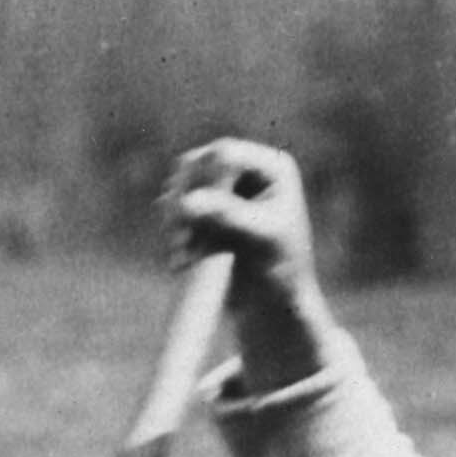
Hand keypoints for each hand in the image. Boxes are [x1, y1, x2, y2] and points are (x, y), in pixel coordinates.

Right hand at [163, 139, 334, 389]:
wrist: (274, 302)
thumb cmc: (282, 270)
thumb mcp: (261, 239)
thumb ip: (228, 216)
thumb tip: (187, 203)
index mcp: (273, 167)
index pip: (225, 154)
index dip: (205, 180)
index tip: (194, 213)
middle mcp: (246, 169)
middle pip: (196, 164)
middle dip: (183, 200)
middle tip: (178, 236)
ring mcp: (222, 185)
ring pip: (180, 184)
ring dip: (175, 217)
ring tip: (182, 255)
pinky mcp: (204, 206)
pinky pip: (175, 206)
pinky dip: (174, 230)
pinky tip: (181, 259)